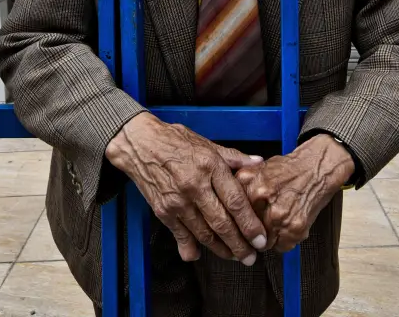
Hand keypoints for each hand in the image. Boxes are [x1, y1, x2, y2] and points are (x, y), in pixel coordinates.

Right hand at [105, 112, 268, 263]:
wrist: (138, 143)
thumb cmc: (174, 141)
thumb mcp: (206, 143)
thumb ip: (233, 157)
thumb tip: (258, 162)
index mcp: (210, 167)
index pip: (235, 202)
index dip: (250, 225)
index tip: (260, 239)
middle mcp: (195, 186)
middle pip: (222, 223)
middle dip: (239, 245)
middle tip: (251, 257)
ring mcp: (178, 201)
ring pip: (203, 233)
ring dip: (221, 249)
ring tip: (234, 256)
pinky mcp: (163, 211)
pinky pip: (181, 235)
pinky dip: (191, 248)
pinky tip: (200, 255)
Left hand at [236, 134, 354, 252]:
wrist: (317, 167)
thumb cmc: (290, 169)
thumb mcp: (258, 169)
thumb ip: (241, 187)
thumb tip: (228, 208)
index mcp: (247, 181)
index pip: (229, 213)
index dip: (233, 223)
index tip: (236, 229)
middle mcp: (260, 197)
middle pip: (244, 231)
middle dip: (251, 233)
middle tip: (259, 228)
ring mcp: (277, 214)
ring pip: (263, 242)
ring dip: (269, 238)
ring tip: (279, 222)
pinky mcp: (294, 227)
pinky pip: (282, 246)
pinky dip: (285, 240)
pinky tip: (289, 224)